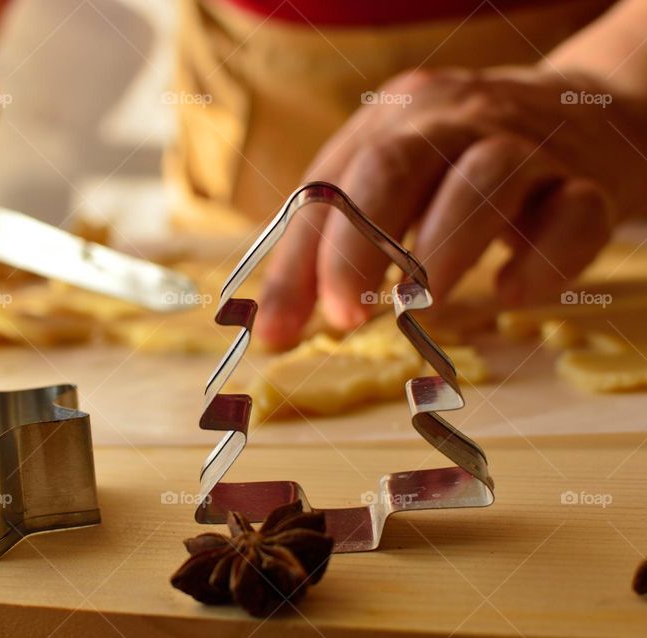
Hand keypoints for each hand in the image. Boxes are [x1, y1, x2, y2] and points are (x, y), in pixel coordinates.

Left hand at [255, 65, 646, 348]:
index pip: (330, 187)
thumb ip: (330, 245)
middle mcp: (455, 119)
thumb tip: (273, 329)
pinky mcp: (587, 181)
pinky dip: (541, 260)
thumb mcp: (391, 181)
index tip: (279, 329)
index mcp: (393, 119)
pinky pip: (573, 216)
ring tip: (420, 308)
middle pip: (395, 168)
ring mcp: (526, 143)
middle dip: (358, 248)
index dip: (299, 261)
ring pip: (484, 179)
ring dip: (443, 250)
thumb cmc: (458, 162)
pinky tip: (510, 292)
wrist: (582, 110)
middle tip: (345, 317)